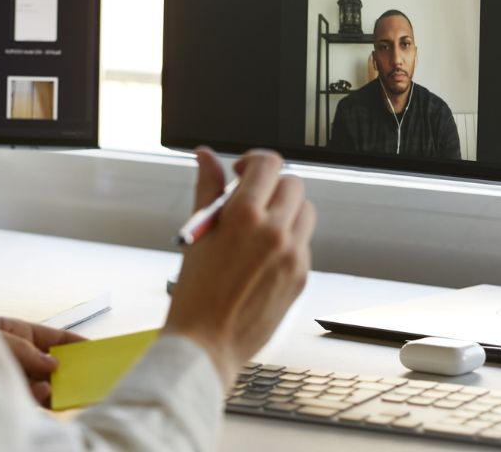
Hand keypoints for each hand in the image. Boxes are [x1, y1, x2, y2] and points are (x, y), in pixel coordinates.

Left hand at [0, 316, 84, 405]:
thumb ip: (24, 350)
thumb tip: (54, 364)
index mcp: (24, 335)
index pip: (57, 339)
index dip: (76, 343)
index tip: (95, 350)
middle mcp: (25, 358)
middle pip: (55, 365)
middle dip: (71, 371)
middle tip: (89, 379)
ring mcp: (18, 378)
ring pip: (45, 385)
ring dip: (58, 388)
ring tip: (67, 390)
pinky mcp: (9, 396)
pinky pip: (31, 399)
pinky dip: (40, 397)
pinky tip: (45, 392)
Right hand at [163, 148, 314, 389]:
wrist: (207, 344)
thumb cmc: (195, 291)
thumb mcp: (198, 231)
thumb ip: (207, 187)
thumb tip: (206, 155)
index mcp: (245, 215)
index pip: (269, 164)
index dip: (254, 161)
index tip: (241, 172)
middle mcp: (275, 232)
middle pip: (292, 184)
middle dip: (271, 186)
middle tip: (249, 199)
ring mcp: (294, 256)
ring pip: (304, 212)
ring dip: (284, 210)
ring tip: (258, 228)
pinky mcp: (302, 277)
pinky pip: (303, 243)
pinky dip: (287, 239)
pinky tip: (262, 256)